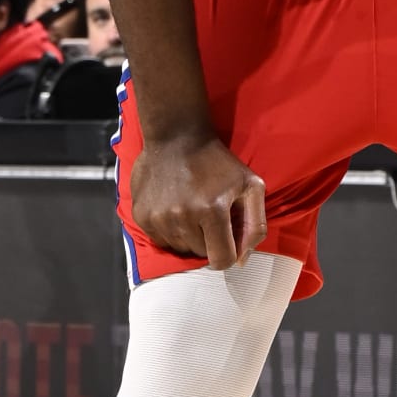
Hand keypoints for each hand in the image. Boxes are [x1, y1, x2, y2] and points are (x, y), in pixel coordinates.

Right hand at [131, 131, 265, 270]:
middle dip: (208, 241)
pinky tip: (174, 208)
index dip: (228, 254)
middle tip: (208, 216)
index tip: (227, 240)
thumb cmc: (218, 161)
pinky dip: (169, 230)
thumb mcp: (250, 186)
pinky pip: (160, 240)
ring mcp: (159, 217)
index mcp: (212, 211)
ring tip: (190, 209)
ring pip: (179, 248)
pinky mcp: (141, 215)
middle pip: (200, 254)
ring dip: (188, 236)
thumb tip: (241, 260)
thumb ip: (255, 225)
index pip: (222, 260)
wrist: (176, 136)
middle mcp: (183, 217)